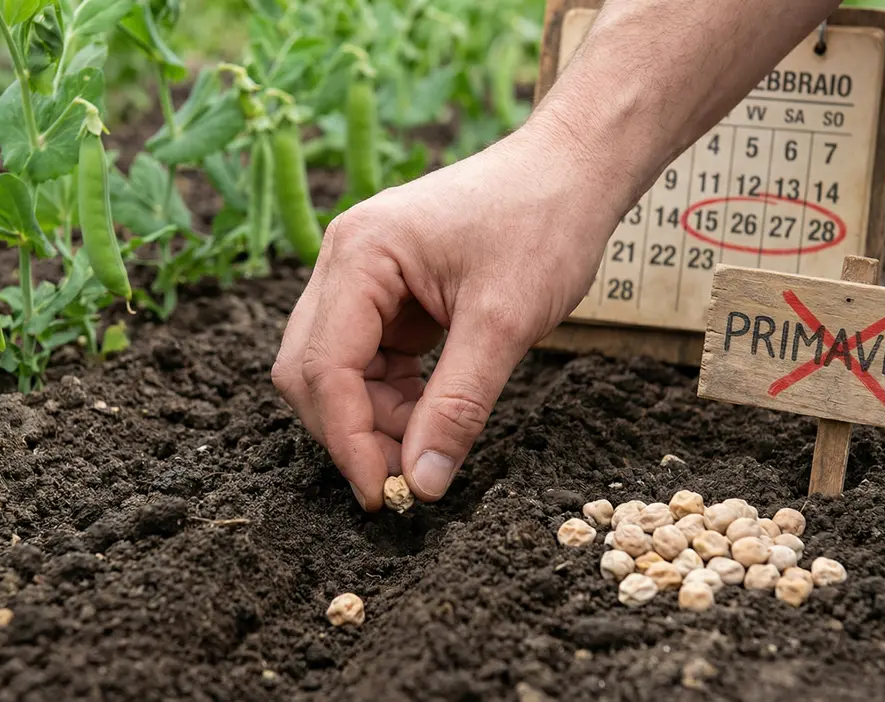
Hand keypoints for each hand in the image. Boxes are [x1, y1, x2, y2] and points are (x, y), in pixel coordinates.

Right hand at [271, 118, 631, 510]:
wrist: (573, 170)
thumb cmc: (544, 222)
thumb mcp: (505, 322)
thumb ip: (457, 406)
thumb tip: (422, 484)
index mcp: (360, 253)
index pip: (324, 366)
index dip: (347, 440)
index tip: (383, 496)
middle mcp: (344, 260)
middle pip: (311, 370)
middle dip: (351, 432)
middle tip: (405, 480)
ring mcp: (360, 276)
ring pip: (335, 372)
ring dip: (372, 419)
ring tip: (428, 446)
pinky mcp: (385, 292)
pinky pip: (366, 360)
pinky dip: (390, 398)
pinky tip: (429, 415)